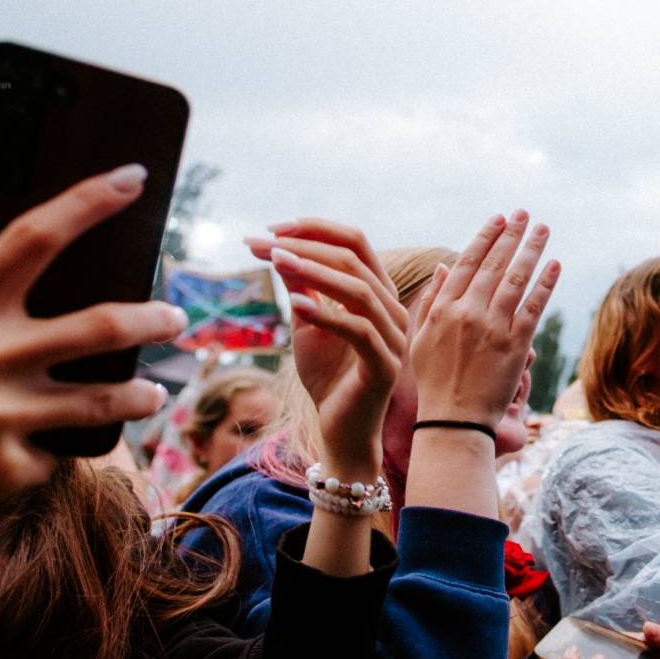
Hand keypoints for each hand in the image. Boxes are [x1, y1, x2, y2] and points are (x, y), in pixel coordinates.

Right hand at [0, 166, 180, 542]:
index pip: (33, 237)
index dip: (89, 202)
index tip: (134, 177)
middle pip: (99, 327)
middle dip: (151, 319)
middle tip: (175, 317)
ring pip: (102, 400)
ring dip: (140, 394)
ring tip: (153, 391)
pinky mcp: (5, 469)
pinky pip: (57, 454)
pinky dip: (60, 449)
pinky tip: (56, 449)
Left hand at [246, 219, 407, 481]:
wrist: (341, 430)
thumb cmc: (328, 378)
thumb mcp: (308, 324)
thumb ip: (302, 287)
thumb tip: (278, 247)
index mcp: (378, 293)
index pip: (355, 243)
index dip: (316, 229)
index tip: (273, 228)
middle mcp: (393, 309)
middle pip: (357, 258)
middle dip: (308, 244)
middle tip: (265, 242)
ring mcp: (393, 338)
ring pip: (359, 290)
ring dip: (314, 271)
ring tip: (276, 261)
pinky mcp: (384, 366)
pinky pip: (358, 330)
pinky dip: (325, 314)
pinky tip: (294, 306)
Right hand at [410, 211, 557, 426]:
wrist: (454, 421)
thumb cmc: (435, 383)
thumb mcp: (420, 339)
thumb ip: (432, 301)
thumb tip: (444, 267)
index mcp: (443, 308)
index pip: (466, 262)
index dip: (485, 237)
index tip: (498, 219)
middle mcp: (468, 312)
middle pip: (494, 263)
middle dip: (511, 235)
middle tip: (525, 214)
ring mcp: (493, 327)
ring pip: (516, 278)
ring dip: (532, 249)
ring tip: (543, 229)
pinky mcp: (516, 344)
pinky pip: (534, 306)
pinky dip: (546, 283)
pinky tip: (555, 264)